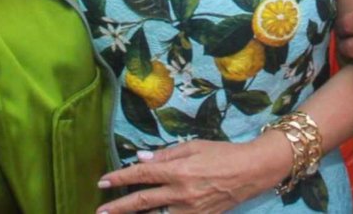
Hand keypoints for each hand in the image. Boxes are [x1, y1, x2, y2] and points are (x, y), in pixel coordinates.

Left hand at [97, 133, 292, 212]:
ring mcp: (189, 210)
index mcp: (179, 170)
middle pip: (142, 201)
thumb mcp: (195, 146)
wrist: (252, 171)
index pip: (142, 175)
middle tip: (100, 211)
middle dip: (119, 206)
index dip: (120, 177)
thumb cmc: (223, 153)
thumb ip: (166, 155)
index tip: (103, 180)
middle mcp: (181, 192)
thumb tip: (141, 159)